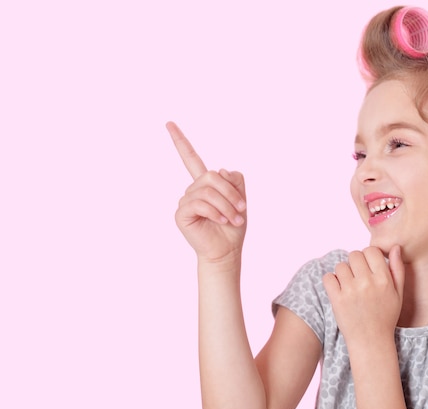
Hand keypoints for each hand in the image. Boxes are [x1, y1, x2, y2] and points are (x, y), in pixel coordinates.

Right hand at [167, 121, 246, 262]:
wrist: (227, 250)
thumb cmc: (233, 227)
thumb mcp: (241, 199)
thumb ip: (234, 179)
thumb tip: (219, 170)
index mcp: (205, 184)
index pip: (191, 159)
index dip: (180, 141)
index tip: (169, 123)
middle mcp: (192, 189)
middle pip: (212, 176)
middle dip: (231, 193)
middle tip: (242, 209)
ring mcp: (185, 201)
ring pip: (208, 191)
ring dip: (226, 206)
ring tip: (234, 220)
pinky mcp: (181, 214)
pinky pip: (200, 204)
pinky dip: (216, 212)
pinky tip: (221, 221)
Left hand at [323, 246, 404, 342]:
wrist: (371, 341)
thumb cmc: (386, 316)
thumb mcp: (398, 294)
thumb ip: (397, 269)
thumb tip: (395, 247)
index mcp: (384, 279)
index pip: (371, 250)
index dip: (368, 256)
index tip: (368, 267)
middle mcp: (367, 283)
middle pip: (354, 255)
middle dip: (355, 263)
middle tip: (357, 276)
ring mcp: (351, 291)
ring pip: (340, 266)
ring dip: (343, 273)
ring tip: (348, 285)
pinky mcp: (337, 299)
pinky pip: (328, 277)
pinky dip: (331, 281)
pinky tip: (338, 290)